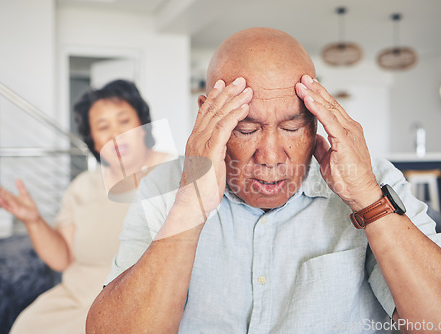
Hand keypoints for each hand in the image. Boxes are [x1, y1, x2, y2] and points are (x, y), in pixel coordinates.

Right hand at [0, 179, 40, 224]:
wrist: (33, 217)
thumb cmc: (28, 208)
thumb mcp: (25, 195)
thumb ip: (21, 187)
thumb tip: (17, 180)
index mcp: (10, 198)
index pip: (0, 190)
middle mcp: (9, 202)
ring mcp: (11, 207)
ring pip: (1, 200)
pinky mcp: (15, 211)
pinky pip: (9, 206)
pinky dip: (4, 202)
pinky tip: (0, 199)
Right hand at [177, 77, 252, 217]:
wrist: (193, 204)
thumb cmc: (202, 189)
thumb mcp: (210, 165)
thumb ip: (215, 152)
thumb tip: (222, 147)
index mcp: (195, 140)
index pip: (205, 112)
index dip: (214, 97)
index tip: (223, 84)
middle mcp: (196, 138)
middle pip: (212, 108)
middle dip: (227, 92)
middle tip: (239, 79)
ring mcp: (202, 143)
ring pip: (219, 114)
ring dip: (234, 99)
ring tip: (247, 88)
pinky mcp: (210, 151)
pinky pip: (224, 128)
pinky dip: (235, 115)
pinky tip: (245, 107)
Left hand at [295, 75, 381, 210]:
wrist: (360, 192)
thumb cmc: (347, 178)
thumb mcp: (328, 159)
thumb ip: (322, 146)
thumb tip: (315, 138)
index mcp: (346, 131)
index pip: (330, 109)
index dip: (318, 97)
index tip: (305, 87)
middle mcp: (350, 128)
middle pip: (330, 104)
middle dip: (315, 89)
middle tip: (302, 78)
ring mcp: (349, 132)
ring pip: (329, 108)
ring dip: (314, 95)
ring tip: (301, 84)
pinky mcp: (345, 140)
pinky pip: (329, 120)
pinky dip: (317, 108)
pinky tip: (308, 99)